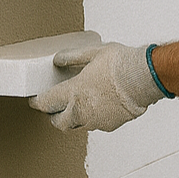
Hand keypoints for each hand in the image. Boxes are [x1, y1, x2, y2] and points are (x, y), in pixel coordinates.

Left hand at [29, 42, 164, 130]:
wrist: (143, 77)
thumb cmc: (120, 63)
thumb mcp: (92, 52)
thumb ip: (72, 57)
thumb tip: (57, 59)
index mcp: (73, 93)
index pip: (46, 103)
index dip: (37, 102)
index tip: (35, 100)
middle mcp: (81, 111)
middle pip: (58, 122)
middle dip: (53, 116)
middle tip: (54, 108)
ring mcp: (96, 121)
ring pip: (78, 124)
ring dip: (75, 117)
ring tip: (80, 104)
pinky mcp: (110, 125)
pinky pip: (97, 124)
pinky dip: (94, 117)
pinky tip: (101, 105)